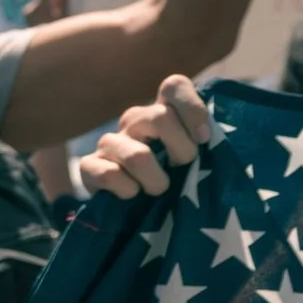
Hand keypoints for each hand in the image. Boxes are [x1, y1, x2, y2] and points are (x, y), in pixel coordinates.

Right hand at [82, 73, 210, 198]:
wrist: (137, 216)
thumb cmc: (176, 183)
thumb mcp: (199, 162)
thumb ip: (209, 145)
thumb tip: (214, 139)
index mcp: (162, 113)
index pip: (174, 87)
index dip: (192, 109)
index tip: (203, 138)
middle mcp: (134, 122)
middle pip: (159, 117)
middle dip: (181, 151)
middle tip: (184, 169)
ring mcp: (109, 142)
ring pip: (137, 155)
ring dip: (156, 180)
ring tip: (159, 190)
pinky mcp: (88, 165)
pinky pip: (109, 174)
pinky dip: (127, 191)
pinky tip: (131, 196)